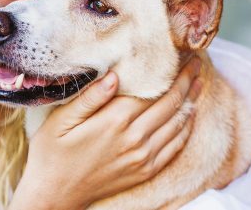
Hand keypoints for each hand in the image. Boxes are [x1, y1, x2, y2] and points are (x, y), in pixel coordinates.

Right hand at [9, 57, 202, 209]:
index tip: (180, 56)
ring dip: (191, 101)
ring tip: (199, 83)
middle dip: (186, 82)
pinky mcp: (146, 171)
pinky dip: (186, 128)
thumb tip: (115, 75)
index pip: (152, 90)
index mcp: (113, 121)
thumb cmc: (52, 153)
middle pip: (170, 104)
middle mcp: (134, 139)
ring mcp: (143, 157)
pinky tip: (189, 115)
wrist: (55, 193)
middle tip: (196, 64)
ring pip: (178, 124)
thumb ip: (89, 97)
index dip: (169, 72)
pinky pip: (175, 146)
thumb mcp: (60, 120)